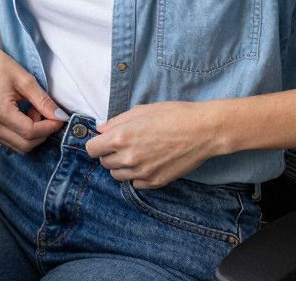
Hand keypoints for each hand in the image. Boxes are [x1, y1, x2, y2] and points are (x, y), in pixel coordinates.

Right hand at [0, 41, 64, 152]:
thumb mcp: (25, 80)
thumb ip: (44, 102)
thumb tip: (60, 117)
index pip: (30, 132)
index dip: (49, 127)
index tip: (60, 119)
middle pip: (25, 145)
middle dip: (42, 133)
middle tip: (47, 114)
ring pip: (18, 146)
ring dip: (32, 134)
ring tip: (33, 111)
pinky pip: (10, 140)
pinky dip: (22, 133)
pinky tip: (24, 115)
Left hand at [85, 101, 222, 188]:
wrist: (203, 131)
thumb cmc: (173, 115)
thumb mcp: (141, 111)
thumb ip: (117, 122)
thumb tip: (101, 131)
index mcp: (121, 137)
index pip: (92, 150)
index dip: (97, 144)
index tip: (103, 142)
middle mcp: (128, 158)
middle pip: (104, 163)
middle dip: (109, 154)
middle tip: (125, 145)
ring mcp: (142, 172)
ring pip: (118, 176)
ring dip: (122, 167)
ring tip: (137, 154)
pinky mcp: (155, 182)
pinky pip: (135, 184)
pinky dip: (137, 176)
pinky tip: (148, 163)